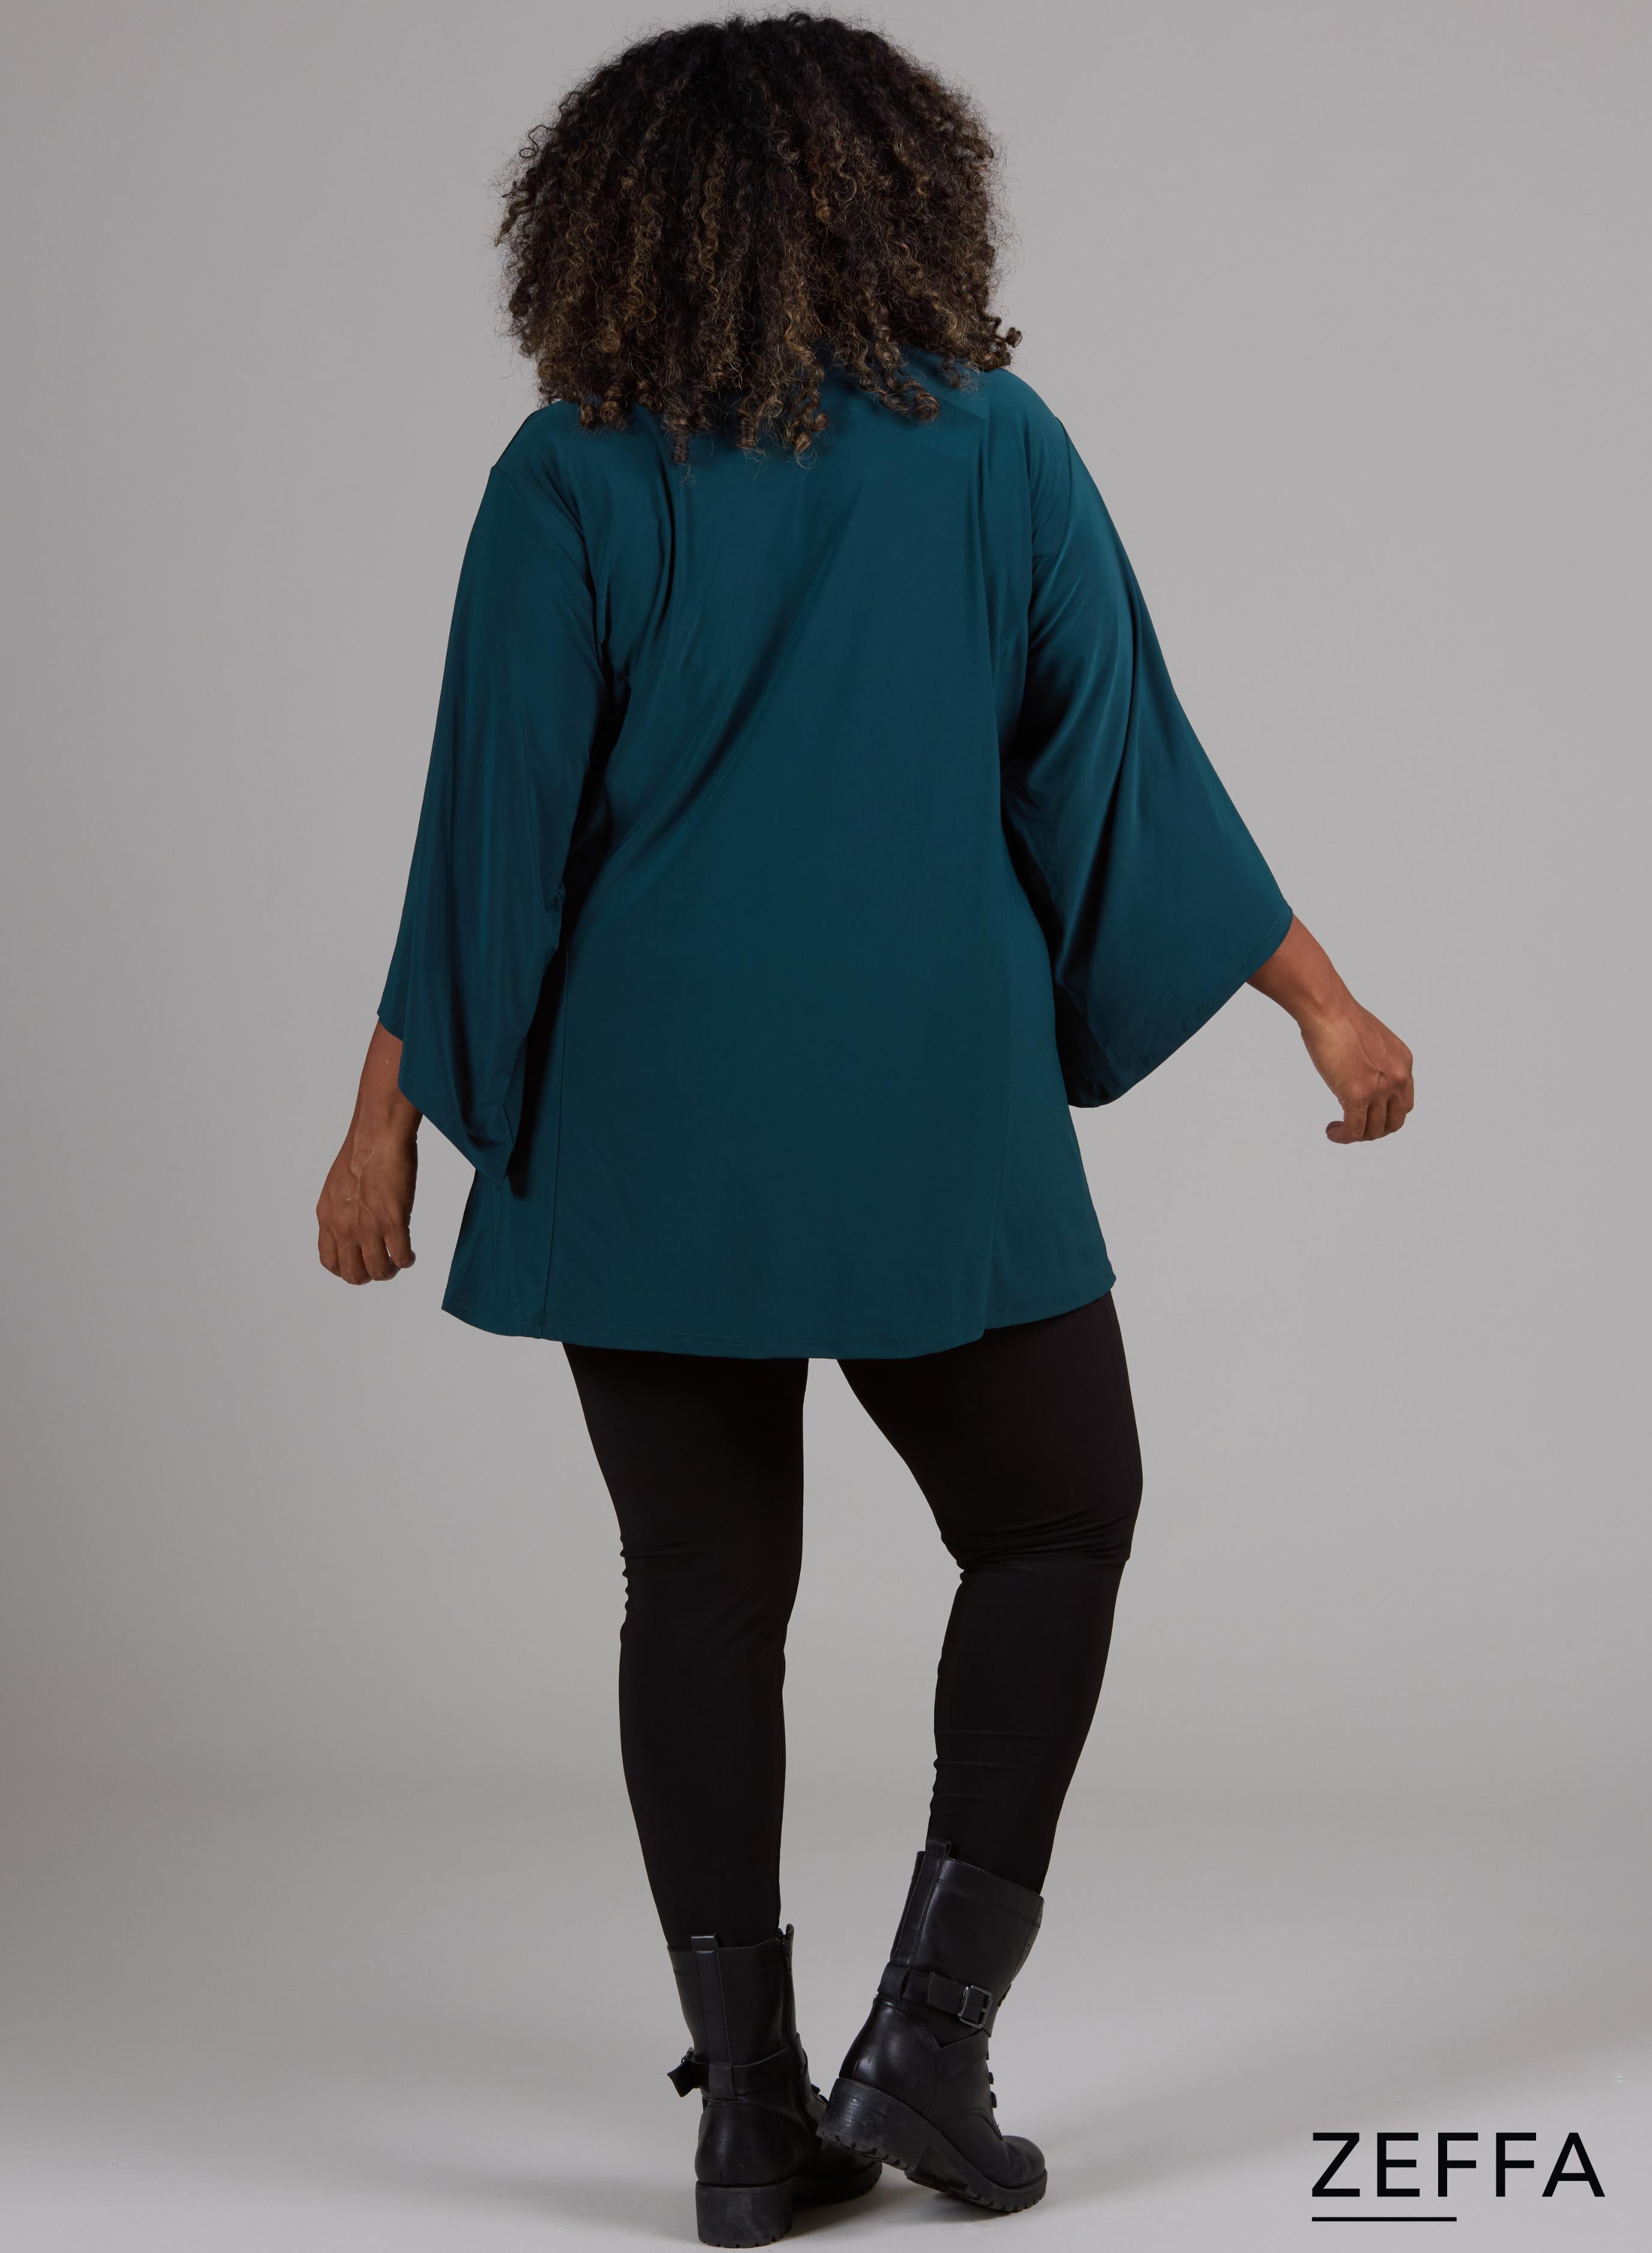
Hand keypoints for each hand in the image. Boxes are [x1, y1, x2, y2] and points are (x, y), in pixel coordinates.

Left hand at [317, 1022, 420, 1282]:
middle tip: (382, 1267)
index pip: (330, 1261)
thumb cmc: (362, 1153)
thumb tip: (351, 1223)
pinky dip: (406, 1261)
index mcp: (328, 1217)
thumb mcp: (337, 1186)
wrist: (378, 1137)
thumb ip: (341, 1209)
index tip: (359, 1266)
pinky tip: (410, 1255)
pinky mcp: (393, 1222)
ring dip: (390, 1271)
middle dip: (368, 1276)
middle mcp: (345, 1227)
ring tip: (398, 1263)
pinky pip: (400, 1256)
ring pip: (378, 1270)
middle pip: (353, 1273)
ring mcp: (369, 1227)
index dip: (345, 1270)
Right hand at [1298, 997, 1414, 1142]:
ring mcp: (1380, 1088)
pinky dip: (1343, 1136)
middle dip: (1375, 1130)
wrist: (1328, 1010)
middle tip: (1355, 1126)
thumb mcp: (1371, 1040)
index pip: (1404, 1102)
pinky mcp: (1358, 1096)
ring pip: (1374, 1130)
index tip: (1367, 1114)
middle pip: (1394, 1121)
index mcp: (1404, 1062)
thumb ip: (1374, 1061)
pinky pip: (1355, 1130)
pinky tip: (1333, 1132)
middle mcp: (1398, 1077)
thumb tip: (1359, 1075)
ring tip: (1339, 1129)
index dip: (1386, 1114)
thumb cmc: (1340, 1017)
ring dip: (1357, 1135)